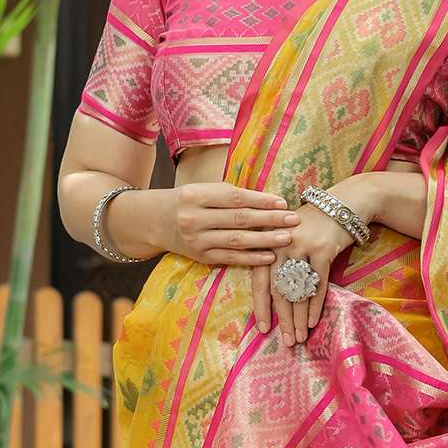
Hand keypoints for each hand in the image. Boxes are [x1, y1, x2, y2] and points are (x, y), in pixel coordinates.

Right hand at [170, 182, 299, 266]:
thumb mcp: (202, 190)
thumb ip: (229, 195)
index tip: (282, 202)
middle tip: (293, 219)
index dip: (260, 201)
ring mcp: (197, 240)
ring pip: (237, 240)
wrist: (155, 221)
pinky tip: (269, 256)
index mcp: (196, 195)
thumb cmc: (187, 201)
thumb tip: (268, 200)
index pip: (234, 198)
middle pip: (239, 219)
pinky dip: (251, 258)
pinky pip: (230, 258)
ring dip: (265, 240)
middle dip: (269, 220)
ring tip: (287, 238)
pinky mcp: (201, 257)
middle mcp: (194, 218)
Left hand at [249, 205, 352, 345]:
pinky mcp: (322, 250)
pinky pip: (317, 285)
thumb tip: (276, 298)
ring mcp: (301, 246)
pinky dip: (314, 306)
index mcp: (268, 241)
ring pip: (296, 290)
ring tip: (299, 337)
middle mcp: (280, 243)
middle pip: (278, 289)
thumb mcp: (291, 236)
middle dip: (282, 319)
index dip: (261, 307)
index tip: (264, 329)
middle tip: (285, 341)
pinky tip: (311, 322)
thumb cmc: (317, 224)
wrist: (346, 203)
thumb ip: (281, 260)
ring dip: (297, 318)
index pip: (259, 279)